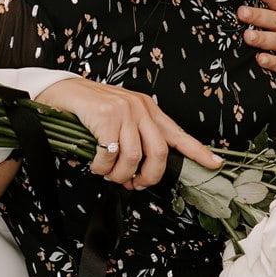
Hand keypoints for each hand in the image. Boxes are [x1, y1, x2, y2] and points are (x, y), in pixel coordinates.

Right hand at [34, 77, 221, 189]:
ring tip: (108, 174)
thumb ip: (134, 140)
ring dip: (119, 175)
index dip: (198, 151)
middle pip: (158, 153)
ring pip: (133, 158)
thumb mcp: (119, 119)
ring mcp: (124, 110)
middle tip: (134, 185)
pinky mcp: (105, 116)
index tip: (216, 163)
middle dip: (148, 177)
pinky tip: (95, 164)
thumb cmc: (88, 110)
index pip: (178, 133)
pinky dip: (102, 167)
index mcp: (148, 110)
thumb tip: (138, 175)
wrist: (59, 91)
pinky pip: (110, 155)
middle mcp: (140, 108)